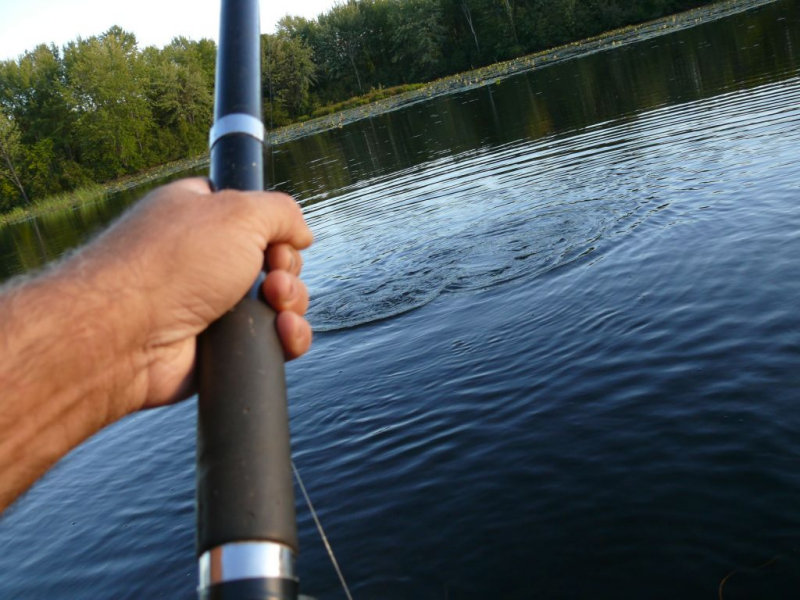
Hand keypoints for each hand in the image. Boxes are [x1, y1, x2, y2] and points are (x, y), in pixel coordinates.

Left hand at [84, 177, 312, 409]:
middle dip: (288, 271)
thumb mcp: (239, 211)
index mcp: (200, 215)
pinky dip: (286, 337)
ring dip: (291, 303)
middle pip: (275, 261)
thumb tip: (303, 234)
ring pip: (278, 302)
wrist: (125, 336)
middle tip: (272, 276)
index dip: (277, 229)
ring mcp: (211, 304)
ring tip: (275, 306)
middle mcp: (204, 259)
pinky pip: (269, 340)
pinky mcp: (218, 346)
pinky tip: (283, 333)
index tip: (277, 239)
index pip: (256, 215)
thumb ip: (283, 212)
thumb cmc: (172, 265)